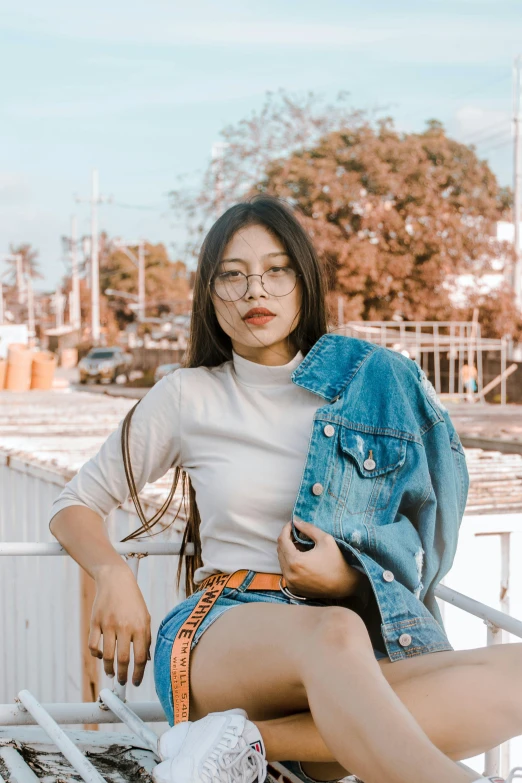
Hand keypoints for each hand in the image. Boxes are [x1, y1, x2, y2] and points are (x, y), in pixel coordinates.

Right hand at [88, 563, 151, 686]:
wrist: (116, 580)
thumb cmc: (133, 600)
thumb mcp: (145, 617)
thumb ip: (146, 638)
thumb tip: (146, 660)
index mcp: (140, 626)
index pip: (140, 657)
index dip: (138, 673)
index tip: (136, 682)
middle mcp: (124, 626)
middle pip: (123, 659)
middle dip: (123, 675)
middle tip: (122, 682)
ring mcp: (108, 624)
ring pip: (106, 656)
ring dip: (108, 668)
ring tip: (111, 672)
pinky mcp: (95, 622)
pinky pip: (93, 645)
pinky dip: (96, 655)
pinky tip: (100, 656)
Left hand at [277, 518, 365, 600]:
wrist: (345, 585)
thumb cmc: (337, 561)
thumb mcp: (325, 539)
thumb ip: (308, 528)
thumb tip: (296, 521)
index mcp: (295, 561)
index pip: (282, 540)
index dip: (286, 529)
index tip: (292, 524)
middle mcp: (289, 574)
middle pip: (280, 550)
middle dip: (287, 539)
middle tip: (297, 533)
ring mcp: (291, 583)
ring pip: (282, 561)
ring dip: (288, 551)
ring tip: (301, 546)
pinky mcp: (294, 588)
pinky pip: (286, 571)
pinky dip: (290, 563)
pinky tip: (302, 558)